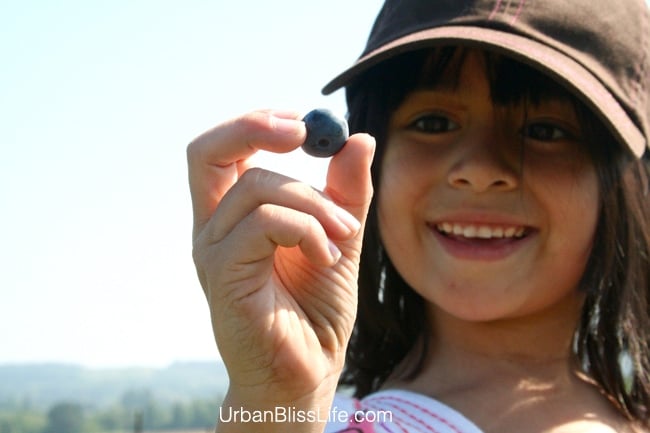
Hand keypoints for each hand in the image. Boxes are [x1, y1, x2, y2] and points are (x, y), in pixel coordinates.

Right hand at [187, 110, 374, 430]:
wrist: (307, 371)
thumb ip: (345, 191)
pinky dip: (307, 229)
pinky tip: (327, 257)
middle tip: (302, 132)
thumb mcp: (338, 236)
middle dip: (254, 127)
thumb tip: (358, 139)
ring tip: (342, 237)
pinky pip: (264, 223)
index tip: (300, 125)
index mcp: (234, 216)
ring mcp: (213, 252)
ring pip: (256, 189)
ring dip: (313, 203)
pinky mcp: (222, 275)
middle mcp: (214, 229)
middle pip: (207, 152)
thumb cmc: (316, 309)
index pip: (222, 151)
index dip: (254, 124)